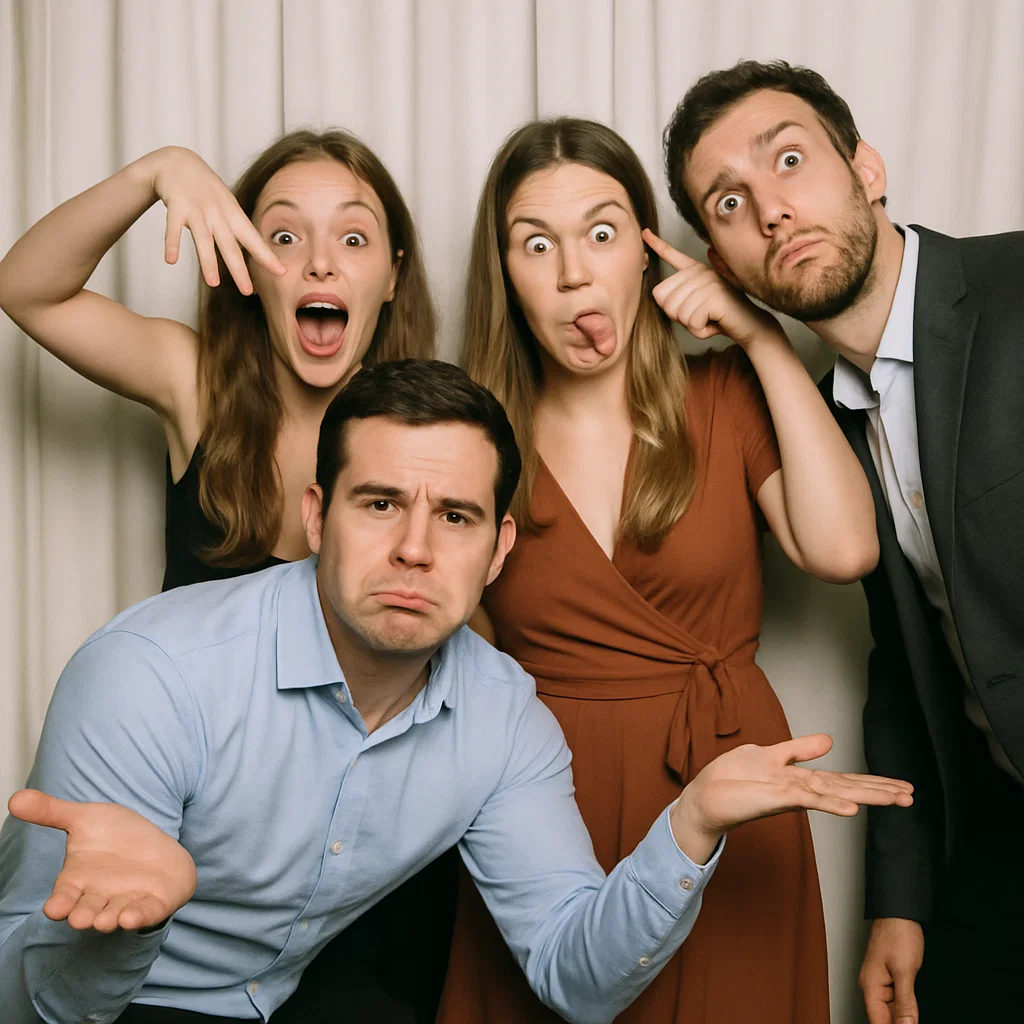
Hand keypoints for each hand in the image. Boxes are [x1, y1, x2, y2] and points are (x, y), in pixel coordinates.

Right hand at [7, 789, 196, 932]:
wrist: (158, 849)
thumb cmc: (117, 837)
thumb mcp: (86, 819)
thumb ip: (51, 812)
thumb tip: (15, 798)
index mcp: (78, 880)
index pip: (63, 898)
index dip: (59, 904)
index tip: (55, 908)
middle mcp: (98, 896)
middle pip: (86, 911)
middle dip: (82, 916)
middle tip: (80, 918)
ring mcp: (125, 902)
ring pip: (112, 916)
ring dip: (109, 919)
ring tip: (104, 921)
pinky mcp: (151, 904)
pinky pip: (144, 914)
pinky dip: (138, 917)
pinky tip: (132, 917)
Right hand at [144, 145, 284, 293]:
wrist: (178, 161)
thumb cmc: (207, 190)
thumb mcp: (228, 206)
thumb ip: (237, 230)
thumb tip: (255, 255)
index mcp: (233, 215)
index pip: (253, 239)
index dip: (267, 256)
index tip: (281, 272)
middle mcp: (217, 214)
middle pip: (230, 246)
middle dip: (239, 270)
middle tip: (247, 291)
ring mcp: (197, 210)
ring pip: (204, 239)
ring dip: (208, 262)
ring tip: (213, 283)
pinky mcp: (176, 206)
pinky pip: (173, 228)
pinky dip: (171, 243)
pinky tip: (171, 261)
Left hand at [643, 228, 783, 346]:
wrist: (750, 325)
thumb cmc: (720, 317)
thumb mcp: (698, 304)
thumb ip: (684, 295)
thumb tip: (692, 266)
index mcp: (696, 270)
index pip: (672, 255)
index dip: (657, 245)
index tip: (644, 231)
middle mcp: (701, 271)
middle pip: (665, 301)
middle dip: (679, 317)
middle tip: (701, 315)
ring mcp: (709, 281)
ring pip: (677, 313)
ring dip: (691, 325)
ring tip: (709, 318)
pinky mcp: (715, 297)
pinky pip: (690, 321)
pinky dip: (700, 330)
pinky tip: (714, 323)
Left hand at [670, 733, 913, 863]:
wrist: (704, 796)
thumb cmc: (733, 778)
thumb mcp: (769, 754)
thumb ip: (800, 750)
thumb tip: (830, 740)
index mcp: (802, 780)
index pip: (843, 780)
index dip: (872, 782)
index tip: (902, 787)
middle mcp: (801, 789)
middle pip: (847, 789)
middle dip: (879, 791)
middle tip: (912, 796)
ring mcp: (791, 795)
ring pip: (835, 794)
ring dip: (866, 796)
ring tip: (898, 799)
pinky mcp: (776, 798)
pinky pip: (808, 800)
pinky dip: (830, 804)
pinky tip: (852, 810)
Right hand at [859, 917, 923, 1023]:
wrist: (899, 912)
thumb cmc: (897, 934)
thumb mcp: (905, 971)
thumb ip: (905, 1001)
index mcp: (871, 986)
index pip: (878, 1021)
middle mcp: (872, 985)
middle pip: (884, 1017)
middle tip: (914, 1023)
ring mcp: (880, 981)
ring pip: (890, 1010)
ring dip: (902, 1018)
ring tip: (914, 1019)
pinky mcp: (889, 976)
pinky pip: (895, 1000)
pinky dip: (904, 1008)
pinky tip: (913, 1012)